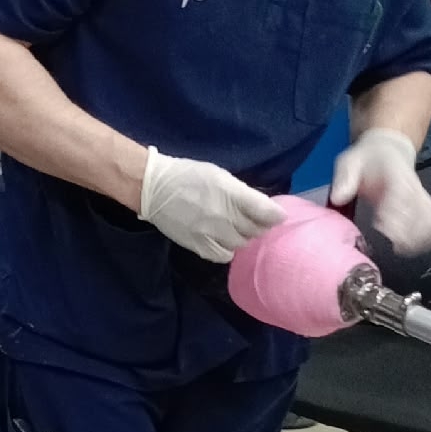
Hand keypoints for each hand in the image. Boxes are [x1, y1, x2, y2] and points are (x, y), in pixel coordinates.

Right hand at [138, 147, 284, 262]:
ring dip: (242, 237)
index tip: (277, 216)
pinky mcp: (198, 245)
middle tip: (252, 220)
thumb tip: (268, 209)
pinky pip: (223, 256)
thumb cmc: (189, 176)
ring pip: (241, 244)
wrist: (154, 188)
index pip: (265, 211)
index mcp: (231, 192)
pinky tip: (222, 240)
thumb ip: (244, 193)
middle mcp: (223, 215)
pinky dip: (227, 249)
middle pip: (255, 230)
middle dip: (258, 225)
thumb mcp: (220, 176)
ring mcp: (210, 232)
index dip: (276, 215)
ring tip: (234, 229)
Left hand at [331, 127, 430, 255]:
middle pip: (421, 211)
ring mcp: (421, 197)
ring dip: (420, 237)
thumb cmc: (366, 160)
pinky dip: (429, 237)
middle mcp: (413, 186)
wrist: (388, 151)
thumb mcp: (350, 161)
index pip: (402, 194)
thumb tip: (338, 198)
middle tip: (391, 244)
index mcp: (395, 174)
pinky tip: (413, 247)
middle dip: (407, 232)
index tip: (380, 225)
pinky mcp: (425, 205)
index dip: (394, 212)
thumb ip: (345, 178)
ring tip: (401, 249)